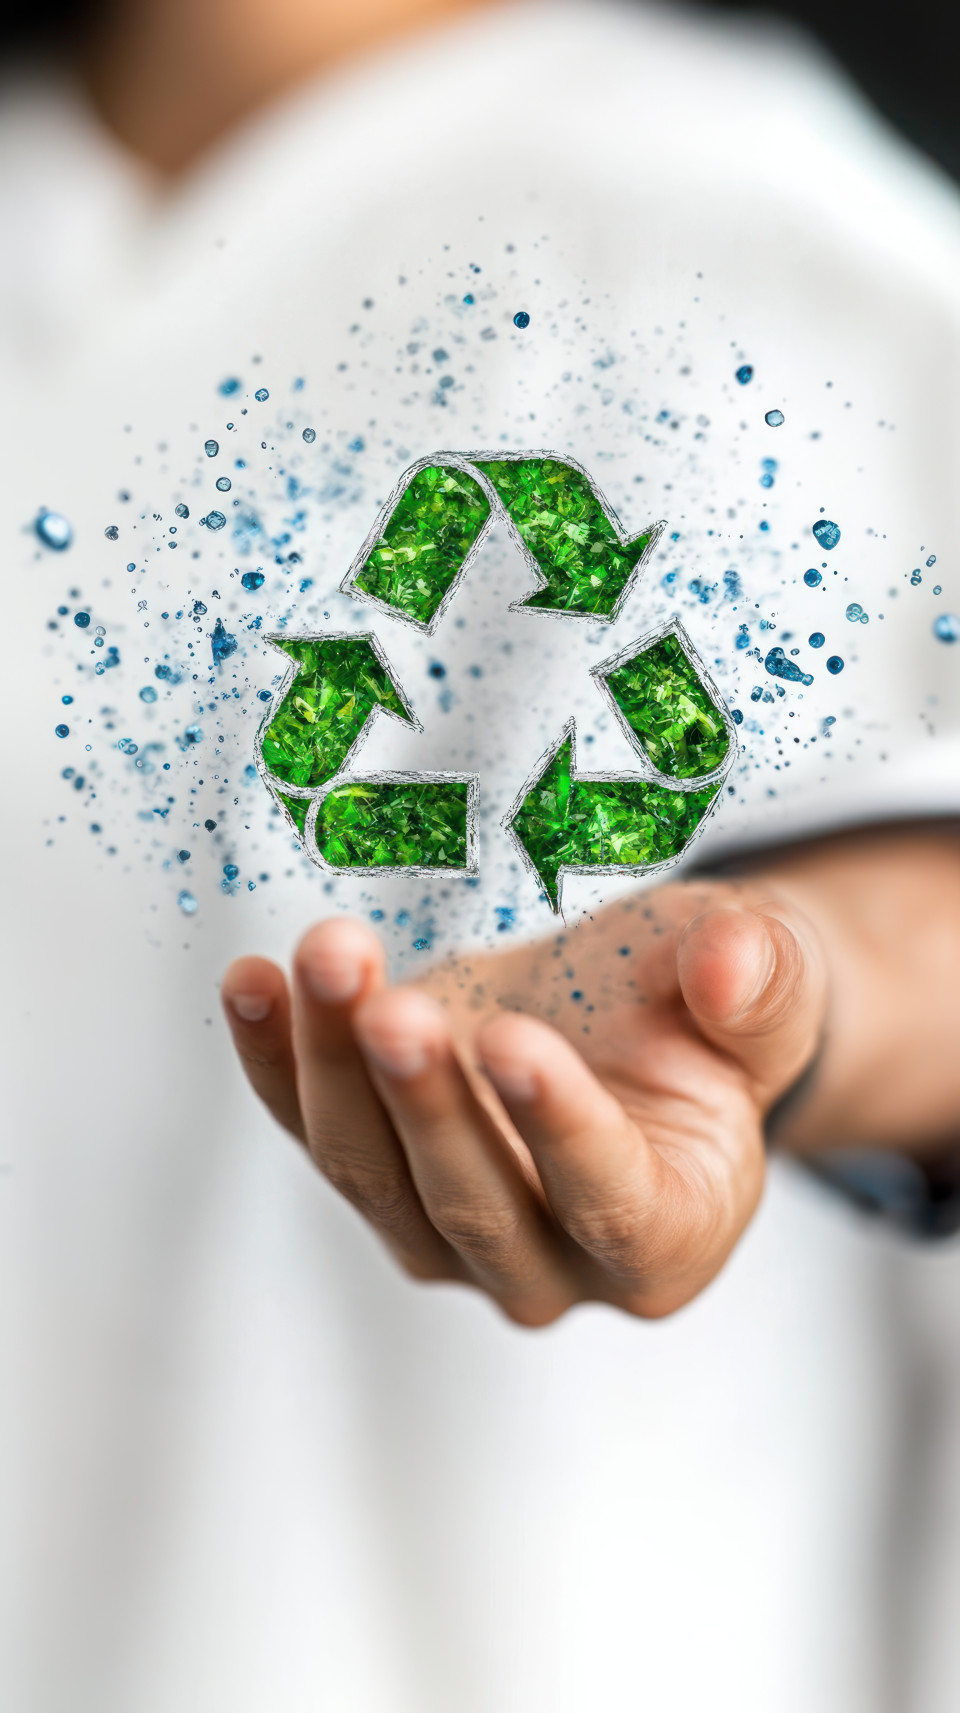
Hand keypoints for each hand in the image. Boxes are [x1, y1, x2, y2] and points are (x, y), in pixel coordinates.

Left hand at [222, 880, 825, 1323]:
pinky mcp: (377, 1172)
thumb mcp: (768, 978)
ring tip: (329, 957)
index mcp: (671, 1233)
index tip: (517, 1039)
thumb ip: (762, 979)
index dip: (562, 1131)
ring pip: (374, 1173)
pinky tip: (253, 983)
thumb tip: (733, 963)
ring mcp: (449, 1232)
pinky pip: (313, 1128)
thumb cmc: (705, 1011)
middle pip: (472, 1206)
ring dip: (336, 1067)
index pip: (613, 1206)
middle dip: (426, 1104)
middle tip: (395, 1010)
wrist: (627, 1011)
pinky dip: (276, 1059)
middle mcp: (553, 1263)